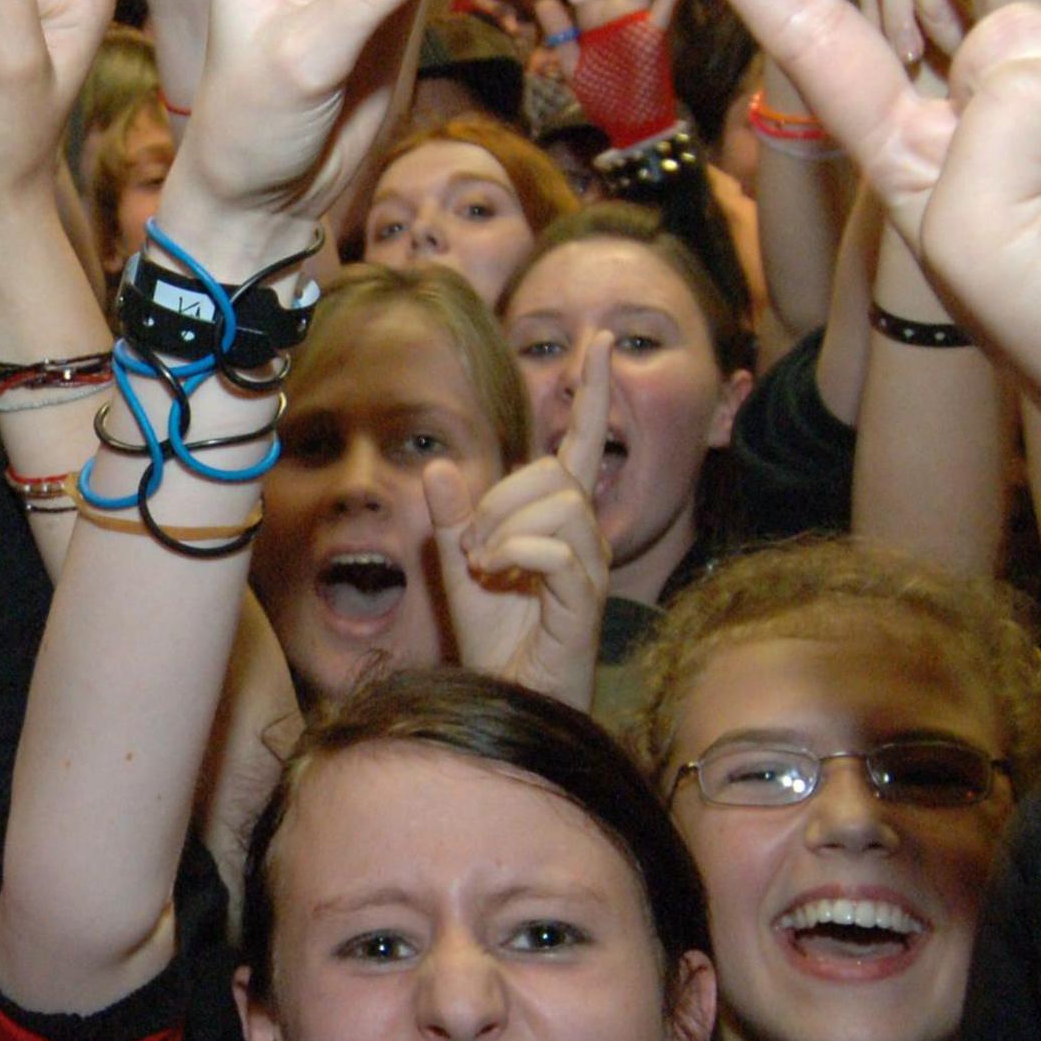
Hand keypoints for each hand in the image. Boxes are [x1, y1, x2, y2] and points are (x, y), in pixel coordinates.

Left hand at [426, 333, 610, 708]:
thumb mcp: (457, 570)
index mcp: (556, 519)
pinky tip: (502, 578)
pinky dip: (518, 555)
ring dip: (504, 528)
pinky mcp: (586, 599)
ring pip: (558, 503)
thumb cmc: (495, 640)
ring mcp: (589, 566)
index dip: (590, 393)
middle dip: (497, 499)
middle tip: (471, 548)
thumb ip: (450, 520)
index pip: (579, 443)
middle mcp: (583, 535)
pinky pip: (558, 548)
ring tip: (486, 567)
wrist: (505, 698)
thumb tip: (440, 465)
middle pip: (551, 472)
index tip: (600, 342)